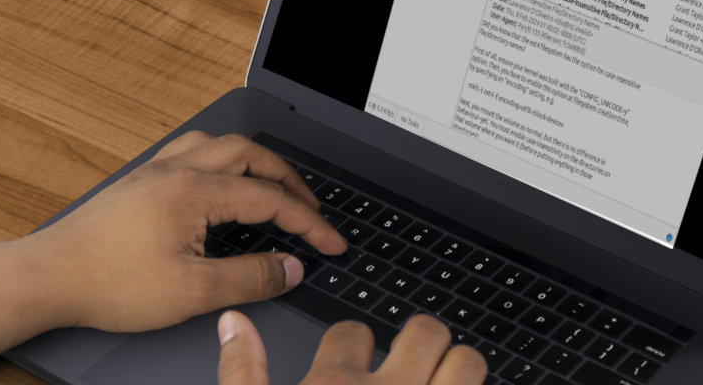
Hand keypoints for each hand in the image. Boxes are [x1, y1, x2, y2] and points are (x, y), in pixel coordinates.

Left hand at [22, 131, 346, 331]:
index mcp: (196, 191)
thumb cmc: (108, 284)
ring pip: (220, 145)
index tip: (331, 244)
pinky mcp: (140, 182)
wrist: (47, 277)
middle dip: (289, 181)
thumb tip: (290, 268)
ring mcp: (156, 171)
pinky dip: (222, 161)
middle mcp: (178, 170)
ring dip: (255, 162)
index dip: (309, 224)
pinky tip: (220, 184)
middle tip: (310, 211)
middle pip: (252, 155)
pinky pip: (193, 151)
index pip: (271, 199)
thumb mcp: (192, 292)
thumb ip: (250, 278)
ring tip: (272, 189)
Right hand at [216, 311, 486, 384]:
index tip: (351, 362)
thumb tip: (234, 324)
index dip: (351, 345)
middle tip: (411, 359)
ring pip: (467, 364)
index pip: (353, 333)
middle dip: (420, 341)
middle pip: (424, 333)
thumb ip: (241, 372)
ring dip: (458, 369)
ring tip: (445, 378)